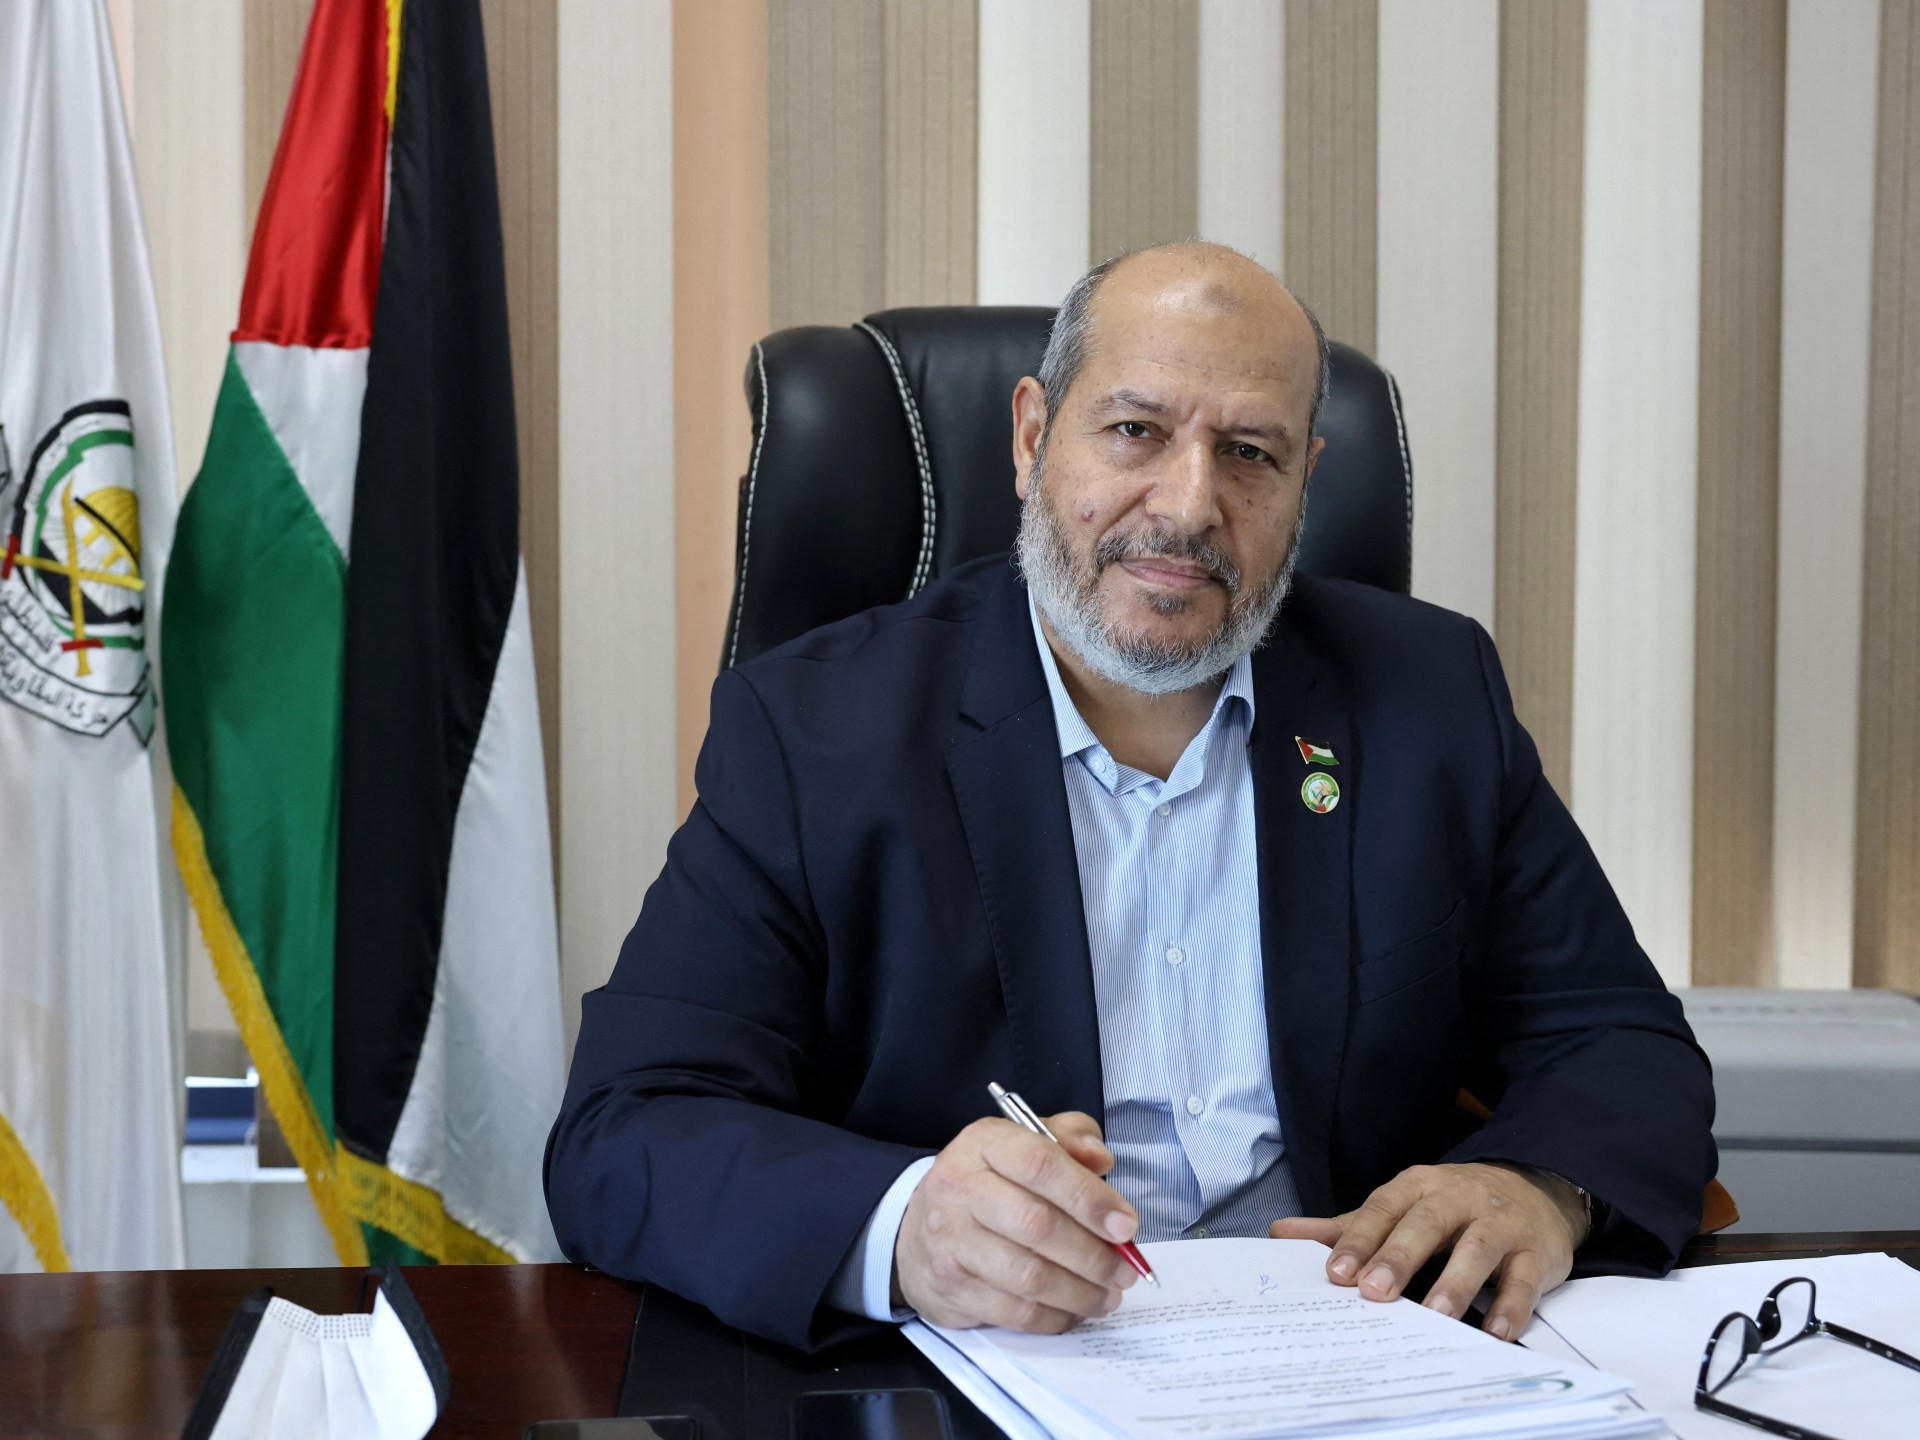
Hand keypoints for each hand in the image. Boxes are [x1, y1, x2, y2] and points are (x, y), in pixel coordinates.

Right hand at [894, 1111, 1140, 1332]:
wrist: (917, 1230)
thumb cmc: (990, 1183)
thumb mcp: (1025, 1142)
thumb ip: (1069, 1138)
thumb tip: (1101, 1161)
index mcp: (984, 1143)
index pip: (1039, 1164)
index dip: (1088, 1197)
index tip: (1126, 1225)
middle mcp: (959, 1188)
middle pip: (1036, 1225)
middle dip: (1093, 1254)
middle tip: (1126, 1270)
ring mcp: (950, 1242)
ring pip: (1028, 1276)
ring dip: (1081, 1292)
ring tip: (1109, 1294)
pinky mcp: (951, 1289)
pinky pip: (1015, 1312)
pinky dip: (1056, 1317)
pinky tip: (1075, 1309)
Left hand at [1269, 1162, 1586, 1340]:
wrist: (1534, 1189)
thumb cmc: (1453, 1206)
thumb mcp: (1400, 1207)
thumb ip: (1347, 1225)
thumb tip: (1282, 1233)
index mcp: (1418, 1187)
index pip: (1383, 1209)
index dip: (1359, 1240)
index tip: (1336, 1273)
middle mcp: (1458, 1199)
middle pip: (1427, 1224)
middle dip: (1399, 1257)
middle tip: (1375, 1292)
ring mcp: (1500, 1223)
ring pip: (1477, 1249)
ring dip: (1456, 1282)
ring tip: (1436, 1315)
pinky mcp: (1535, 1252)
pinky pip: (1524, 1279)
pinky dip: (1512, 1305)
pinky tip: (1496, 1331)